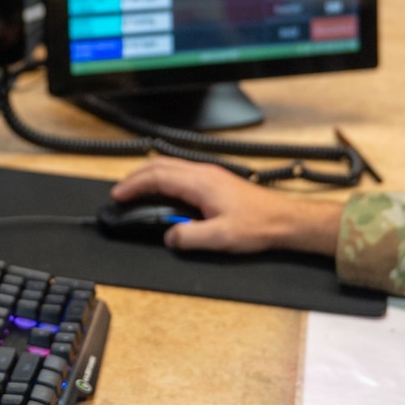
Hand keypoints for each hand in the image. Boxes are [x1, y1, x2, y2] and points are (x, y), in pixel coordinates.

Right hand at [110, 158, 345, 256]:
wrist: (285, 220)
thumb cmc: (259, 225)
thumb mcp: (220, 238)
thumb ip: (189, 237)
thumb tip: (169, 236)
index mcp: (201, 183)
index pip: (157, 177)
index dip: (134, 185)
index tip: (119, 196)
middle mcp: (204, 173)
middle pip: (160, 166)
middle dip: (136, 177)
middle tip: (121, 192)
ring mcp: (210, 174)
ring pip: (171, 166)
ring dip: (150, 176)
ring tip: (136, 190)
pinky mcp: (216, 180)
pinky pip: (182, 172)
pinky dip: (164, 179)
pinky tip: (164, 192)